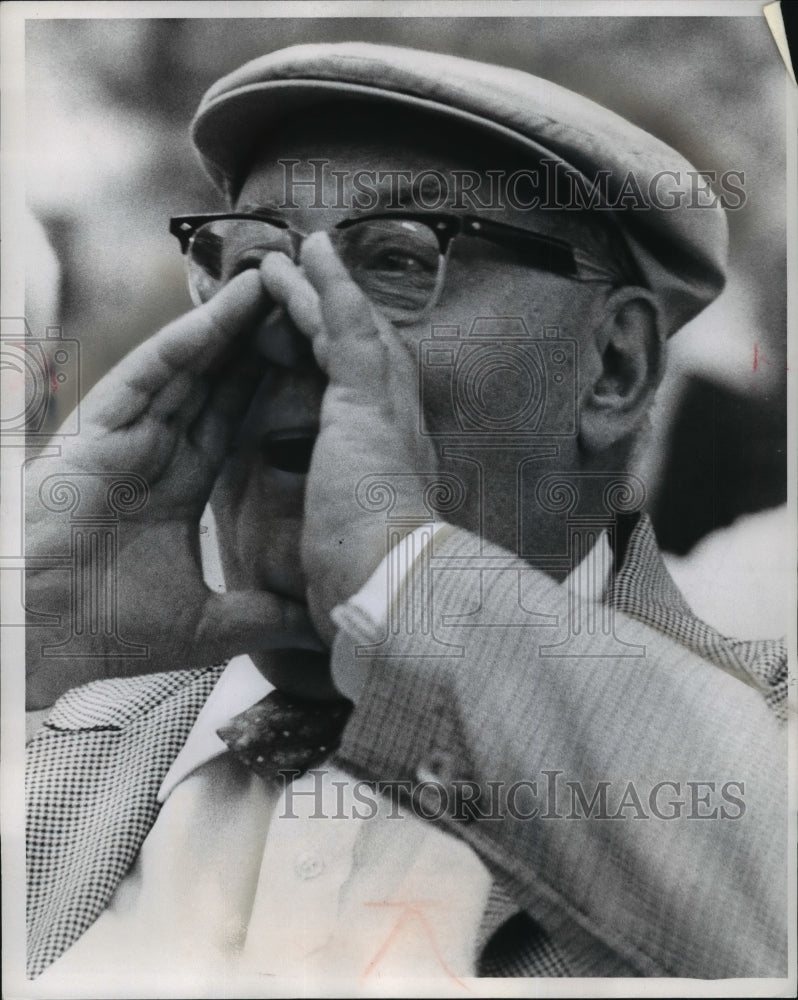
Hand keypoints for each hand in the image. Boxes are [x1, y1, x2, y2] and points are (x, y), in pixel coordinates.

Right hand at [26, 271, 320, 708]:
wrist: (45, 643)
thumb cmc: (108, 632)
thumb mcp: (209, 625)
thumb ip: (263, 615)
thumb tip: (318, 627)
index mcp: (177, 488)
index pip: (230, 424)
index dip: (264, 390)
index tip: (304, 360)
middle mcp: (153, 453)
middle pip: (213, 385)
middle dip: (252, 344)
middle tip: (295, 299)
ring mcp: (125, 438)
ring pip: (186, 370)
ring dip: (227, 327)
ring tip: (269, 284)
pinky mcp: (99, 432)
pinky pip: (149, 377)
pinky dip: (184, 344)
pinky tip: (221, 315)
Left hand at [259, 234, 438, 645]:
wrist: (396, 591)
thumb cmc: (372, 590)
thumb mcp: (355, 560)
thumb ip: (346, 550)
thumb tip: (330, 582)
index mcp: (396, 466)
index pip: (374, 401)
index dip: (351, 366)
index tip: (328, 346)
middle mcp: (402, 428)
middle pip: (372, 353)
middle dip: (340, 315)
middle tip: (313, 282)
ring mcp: (389, 409)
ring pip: (356, 330)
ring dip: (324, 289)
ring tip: (292, 256)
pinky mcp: (366, 400)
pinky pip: (345, 326)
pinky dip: (328, 285)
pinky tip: (307, 251)